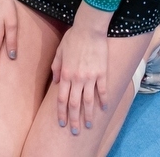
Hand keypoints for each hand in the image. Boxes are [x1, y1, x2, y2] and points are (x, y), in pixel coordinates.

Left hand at [51, 5, 109, 134]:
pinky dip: (103, 101)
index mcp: (65, 74)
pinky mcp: (102, 73)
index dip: (61, 112)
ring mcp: (91, 77)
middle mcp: (77, 78)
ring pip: (88, 101)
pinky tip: (104, 109)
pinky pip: (102, 90)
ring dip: (88, 115)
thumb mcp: (59, 51)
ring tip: (89, 126)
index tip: (61, 122)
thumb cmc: (73, 38)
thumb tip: (56, 81)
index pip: (62, 98)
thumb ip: (56, 67)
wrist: (89, 29)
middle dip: (73, 119)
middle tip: (74, 131)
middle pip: (74, 104)